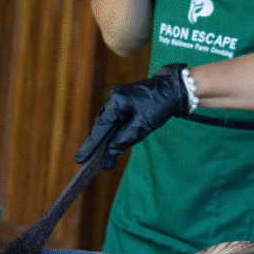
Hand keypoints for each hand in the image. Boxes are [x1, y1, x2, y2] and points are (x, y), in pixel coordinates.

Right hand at [75, 64, 189, 168]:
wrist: (174, 88)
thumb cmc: (159, 105)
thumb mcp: (143, 126)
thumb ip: (124, 139)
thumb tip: (110, 152)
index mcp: (116, 102)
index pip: (100, 127)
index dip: (91, 145)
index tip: (80, 160)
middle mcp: (113, 98)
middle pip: (102, 125)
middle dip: (100, 145)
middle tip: (100, 164)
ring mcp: (118, 98)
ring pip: (108, 122)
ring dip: (108, 138)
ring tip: (107, 158)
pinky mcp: (124, 101)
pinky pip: (115, 118)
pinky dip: (115, 130)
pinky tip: (116, 142)